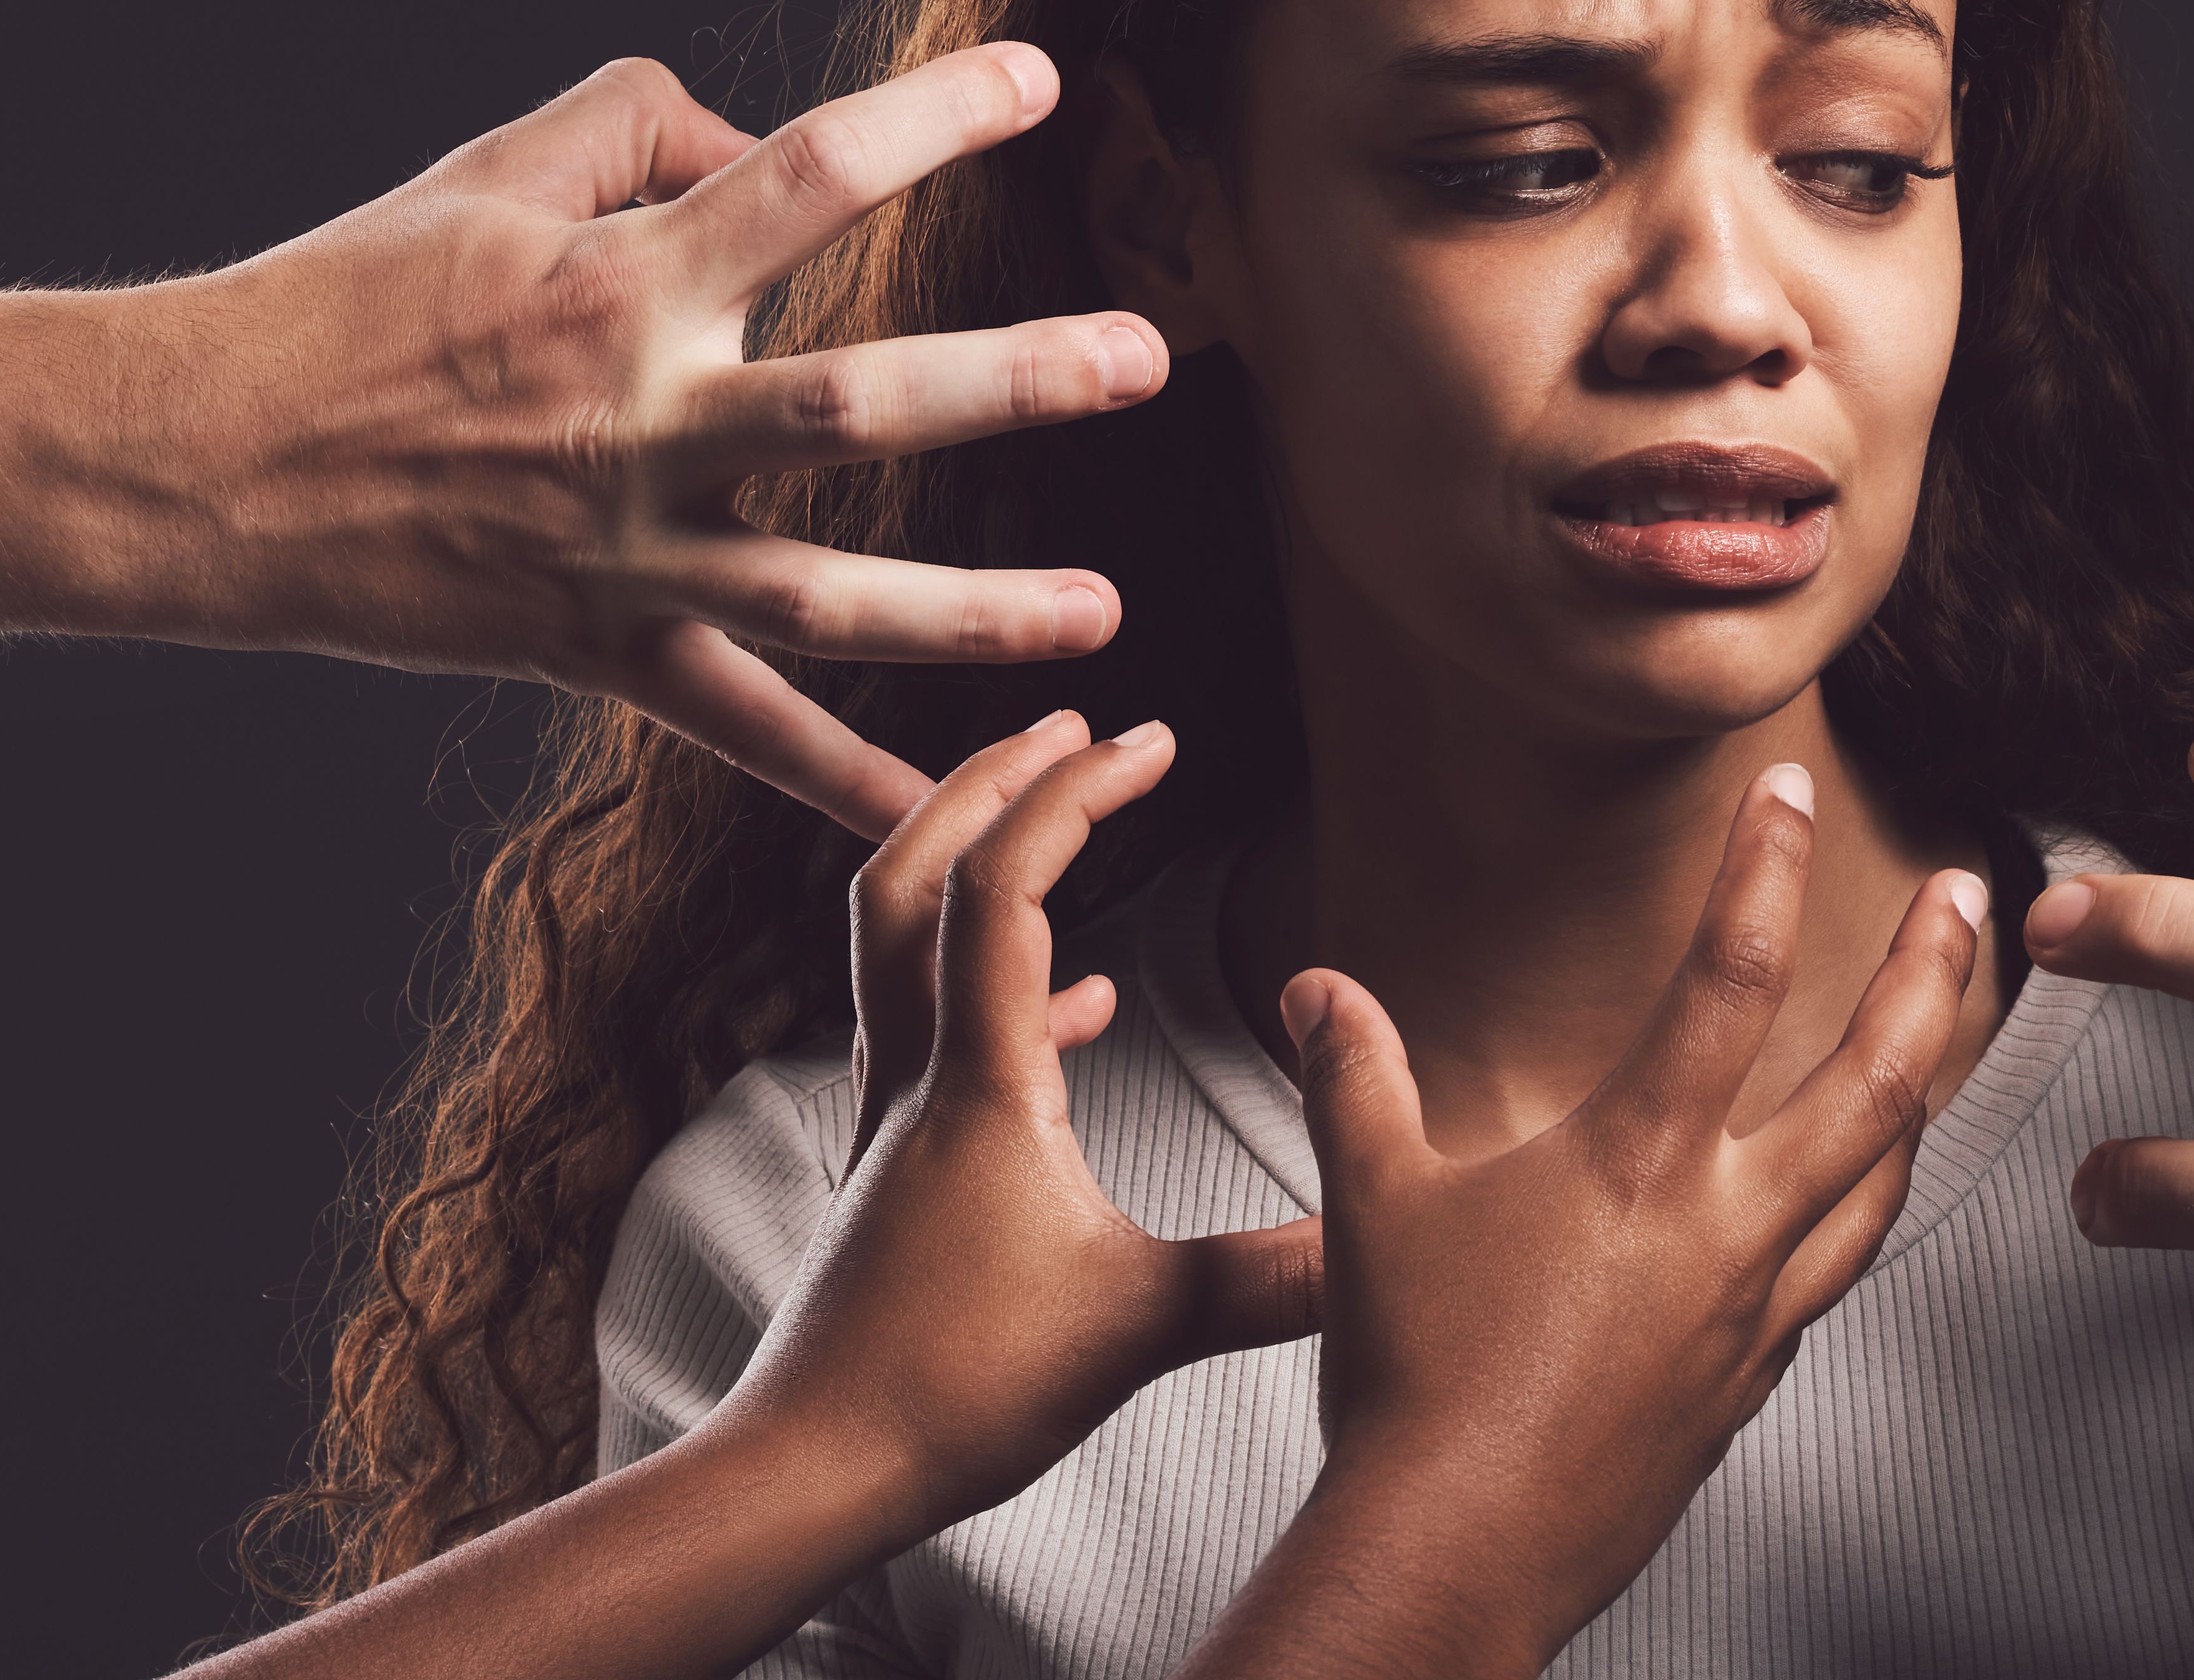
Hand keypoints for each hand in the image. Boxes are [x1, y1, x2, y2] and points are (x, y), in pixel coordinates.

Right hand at [155, 45, 1156, 831]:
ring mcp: (625, 552)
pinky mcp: (594, 648)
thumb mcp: (492, 167)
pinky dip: (834, 781)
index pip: (808, 177)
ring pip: (830, 595)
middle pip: (859, 403)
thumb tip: (766, 141)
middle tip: (1148, 359)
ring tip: (1105, 618)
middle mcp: (640, 423)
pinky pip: (738, 727)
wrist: (199, 462)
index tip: (1042, 81)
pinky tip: (936, 817)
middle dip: (1015, 381)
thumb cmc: (350, 294)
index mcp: (620, 282)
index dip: (930, 117)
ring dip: (975, 611)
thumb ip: (646, 121)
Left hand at [719, 717, 1322, 1541]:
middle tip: (1072, 724)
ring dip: (976, 858)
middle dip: (991, 778)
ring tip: (1059, 821)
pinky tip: (1086, 1009)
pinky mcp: (895, 1165)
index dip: (1079, 792)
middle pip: (916, 871)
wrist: (814, 1468)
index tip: (1152, 738)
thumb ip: (1267, 1276)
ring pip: (904, 940)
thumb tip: (1379, 1245)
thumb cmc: (953, 1394)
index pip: (1009, 887)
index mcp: (977, 1082)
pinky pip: (936, 1029)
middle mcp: (914, 1072)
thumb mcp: (1138, 1324)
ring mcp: (893, 1114)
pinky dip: (1006, 986)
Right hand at [1221, 768, 1984, 1671]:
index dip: (1767, 867)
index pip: (1729, 975)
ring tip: (1939, 1038)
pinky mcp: (1748, 1382)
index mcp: (1637, 1160)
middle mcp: (1722, 1227)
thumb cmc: (1416, 1385)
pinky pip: (1831, 1278)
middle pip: (1875, 1075)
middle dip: (1931, 972)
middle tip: (1967, 899)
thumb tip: (1317, 993)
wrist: (1454, 1550)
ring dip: (1923, 1090)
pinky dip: (1852, 1216)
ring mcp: (1752, 1310)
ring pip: (1882, 1179)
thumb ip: (1354, 1076)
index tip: (1793, 792)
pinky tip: (1840, 1203)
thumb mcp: (1370, 1202)